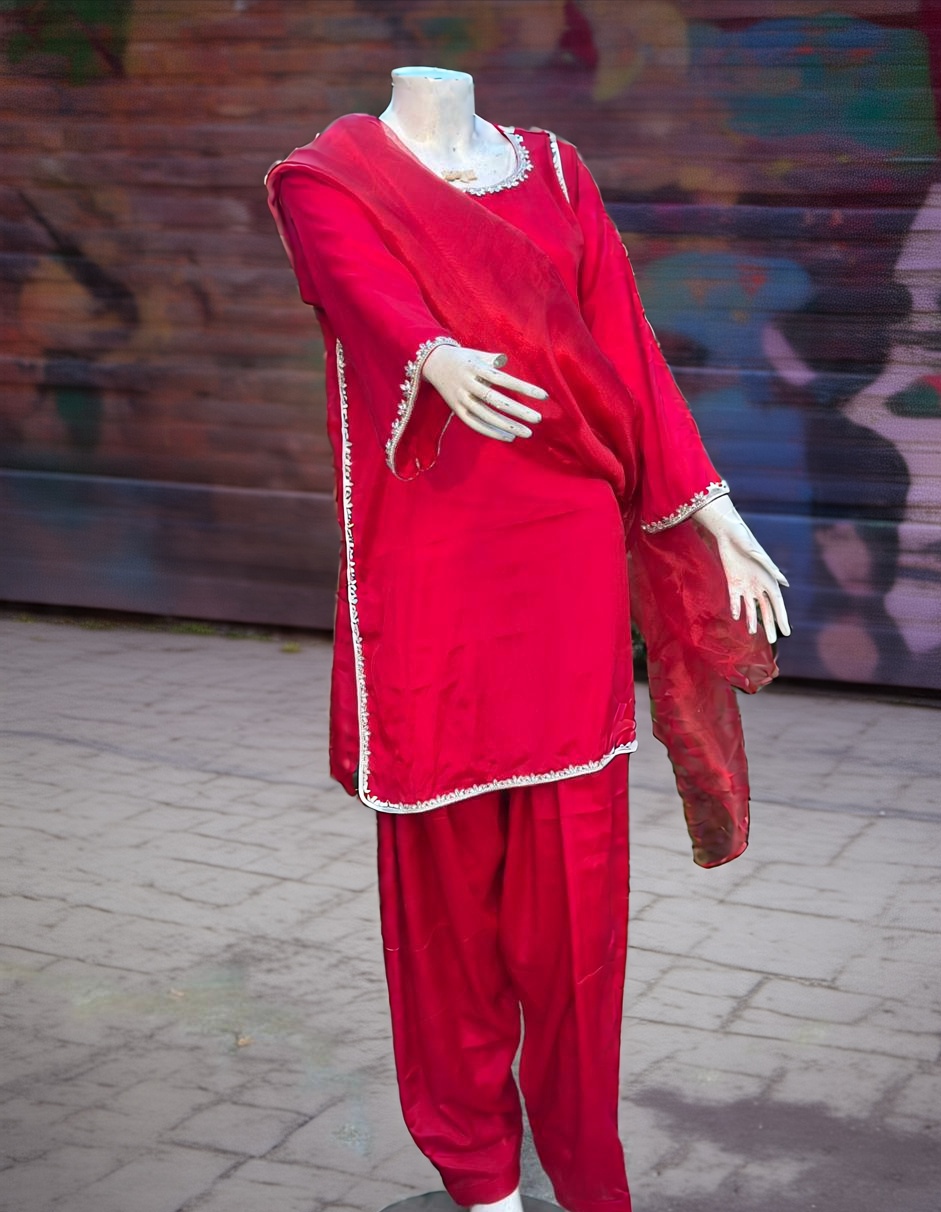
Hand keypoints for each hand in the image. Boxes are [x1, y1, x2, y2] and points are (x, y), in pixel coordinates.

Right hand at [422, 345, 545, 441]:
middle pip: (495, 401)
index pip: (504, 380)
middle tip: (537, 419)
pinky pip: (475, 424)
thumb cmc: (463, 358)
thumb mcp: (477, 354)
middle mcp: (468, 384)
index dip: (523, 388)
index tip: (543, 396)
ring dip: (507, 425)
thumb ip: (493, 359)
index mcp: (476, 368)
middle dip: (517, 411)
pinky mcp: (457, 410)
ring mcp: (461, 399)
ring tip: (527, 433)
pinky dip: (491, 432)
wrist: (432, 363)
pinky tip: (509, 437)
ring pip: (486, 416)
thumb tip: (505, 361)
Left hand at [693, 495, 790, 642]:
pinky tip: (737, 618)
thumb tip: (783, 583)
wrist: (727, 531)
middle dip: (770, 625)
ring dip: (752, 621)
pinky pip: (734, 600)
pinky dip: (736, 608)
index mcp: (768, 579)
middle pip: (765, 609)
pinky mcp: (731, 582)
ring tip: (753, 634)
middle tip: (774, 642)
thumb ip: (770, 569)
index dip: (782, 618)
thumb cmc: (745, 539)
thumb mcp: (758, 554)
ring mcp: (745, 585)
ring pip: (750, 608)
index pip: (777, 604)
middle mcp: (758, 584)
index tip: (787, 632)